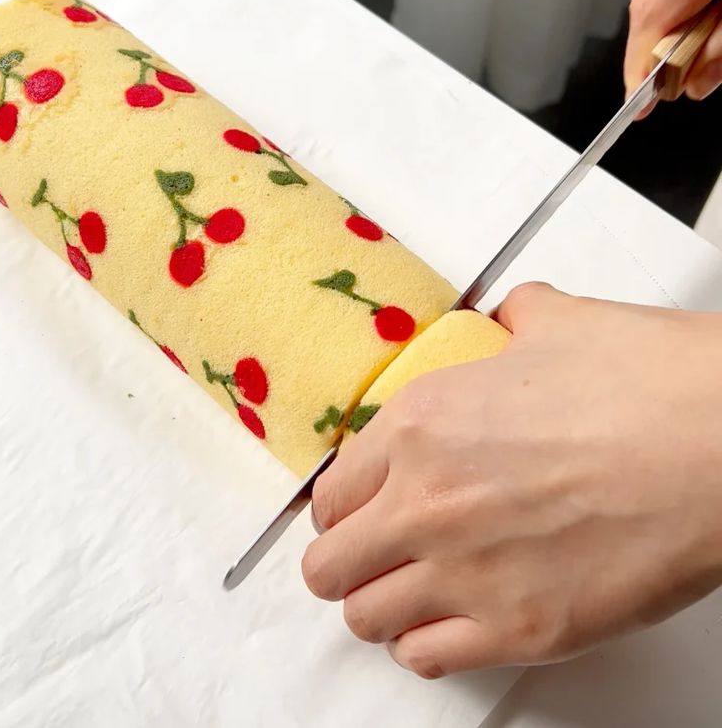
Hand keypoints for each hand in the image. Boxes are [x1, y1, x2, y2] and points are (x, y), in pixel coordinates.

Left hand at [302, 284, 721, 677]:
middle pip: (328, 564)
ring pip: (365, 616)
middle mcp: (426, 502)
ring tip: (409, 589)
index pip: (332, 490)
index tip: (358, 509)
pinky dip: (427, 644)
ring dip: (380, 604)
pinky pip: (426, 659)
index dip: (342, 503)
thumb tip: (506, 321)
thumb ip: (510, 320)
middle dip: (346, 559)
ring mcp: (468, 573)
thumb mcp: (558, 323)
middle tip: (374, 552)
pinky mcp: (520, 630)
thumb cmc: (651, 384)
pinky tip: (452, 620)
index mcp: (422, 423)